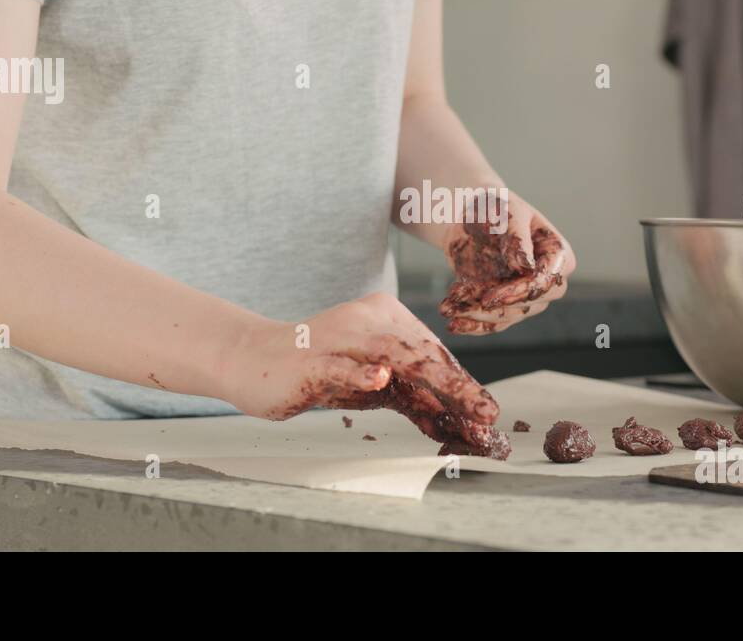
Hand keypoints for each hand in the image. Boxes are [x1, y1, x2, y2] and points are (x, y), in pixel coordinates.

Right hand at [221, 293, 504, 453]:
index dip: (462, 384)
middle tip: (487, 414)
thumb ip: (412, 399)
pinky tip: (382, 378)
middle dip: (458, 387)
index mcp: (387, 318)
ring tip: (462, 404)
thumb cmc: (321, 372)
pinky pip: (341, 364)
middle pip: (422, 354)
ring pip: (394, 356)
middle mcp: (368, 320)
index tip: (487, 413)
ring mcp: (340, 338)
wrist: (255, 360)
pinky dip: (361, 371)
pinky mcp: (311, 359)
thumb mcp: (374, 387)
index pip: (433, 353)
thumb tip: (459, 424)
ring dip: (432, 383)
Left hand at [439, 194, 575, 334]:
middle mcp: (546, 279)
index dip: (522, 292)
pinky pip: (491, 323)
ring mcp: (524, 294)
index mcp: (557, 254)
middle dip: (500, 308)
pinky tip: (453, 324)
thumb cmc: (495, 206)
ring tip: (447, 308)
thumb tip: (526, 266)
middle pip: (531, 304)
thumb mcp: (508, 213)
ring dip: (477, 315)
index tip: (492, 296)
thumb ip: (517, 238)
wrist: (469, 214)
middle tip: (472, 303)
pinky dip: (471, 325)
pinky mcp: (502, 303)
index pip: (547, 281)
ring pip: (507, 316)